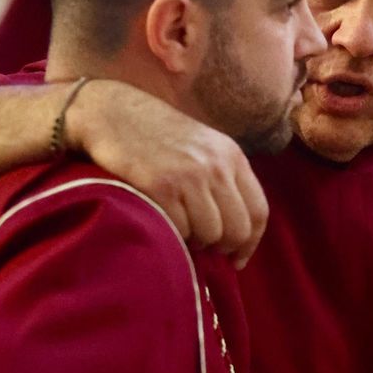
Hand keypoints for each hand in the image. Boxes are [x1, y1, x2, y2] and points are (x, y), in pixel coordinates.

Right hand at [68, 80, 269, 267]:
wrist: (112, 112)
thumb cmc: (156, 134)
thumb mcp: (203, 146)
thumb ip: (222, 179)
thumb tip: (236, 231)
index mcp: (232, 155)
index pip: (259, 211)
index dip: (250, 243)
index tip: (237, 259)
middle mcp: (216, 166)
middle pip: (238, 229)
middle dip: (222, 247)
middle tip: (204, 247)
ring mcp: (189, 176)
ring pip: (211, 235)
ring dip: (195, 241)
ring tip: (180, 227)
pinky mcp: (161, 186)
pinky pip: (180, 230)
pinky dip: (172, 234)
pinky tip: (163, 219)